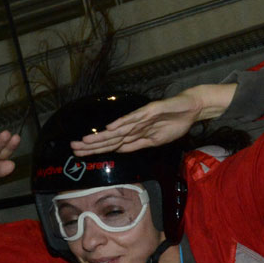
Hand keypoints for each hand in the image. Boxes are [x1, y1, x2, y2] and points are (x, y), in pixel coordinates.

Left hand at [71, 85, 232, 154]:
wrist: (190, 108)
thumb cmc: (174, 123)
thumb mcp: (154, 141)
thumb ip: (137, 145)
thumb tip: (118, 150)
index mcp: (134, 134)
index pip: (111, 144)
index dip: (95, 149)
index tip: (79, 154)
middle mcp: (133, 125)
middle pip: (110, 137)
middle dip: (91, 144)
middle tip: (73, 148)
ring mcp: (141, 117)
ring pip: (118, 129)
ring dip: (101, 136)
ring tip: (85, 141)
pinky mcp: (150, 110)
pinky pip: (134, 118)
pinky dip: (122, 123)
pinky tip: (109, 127)